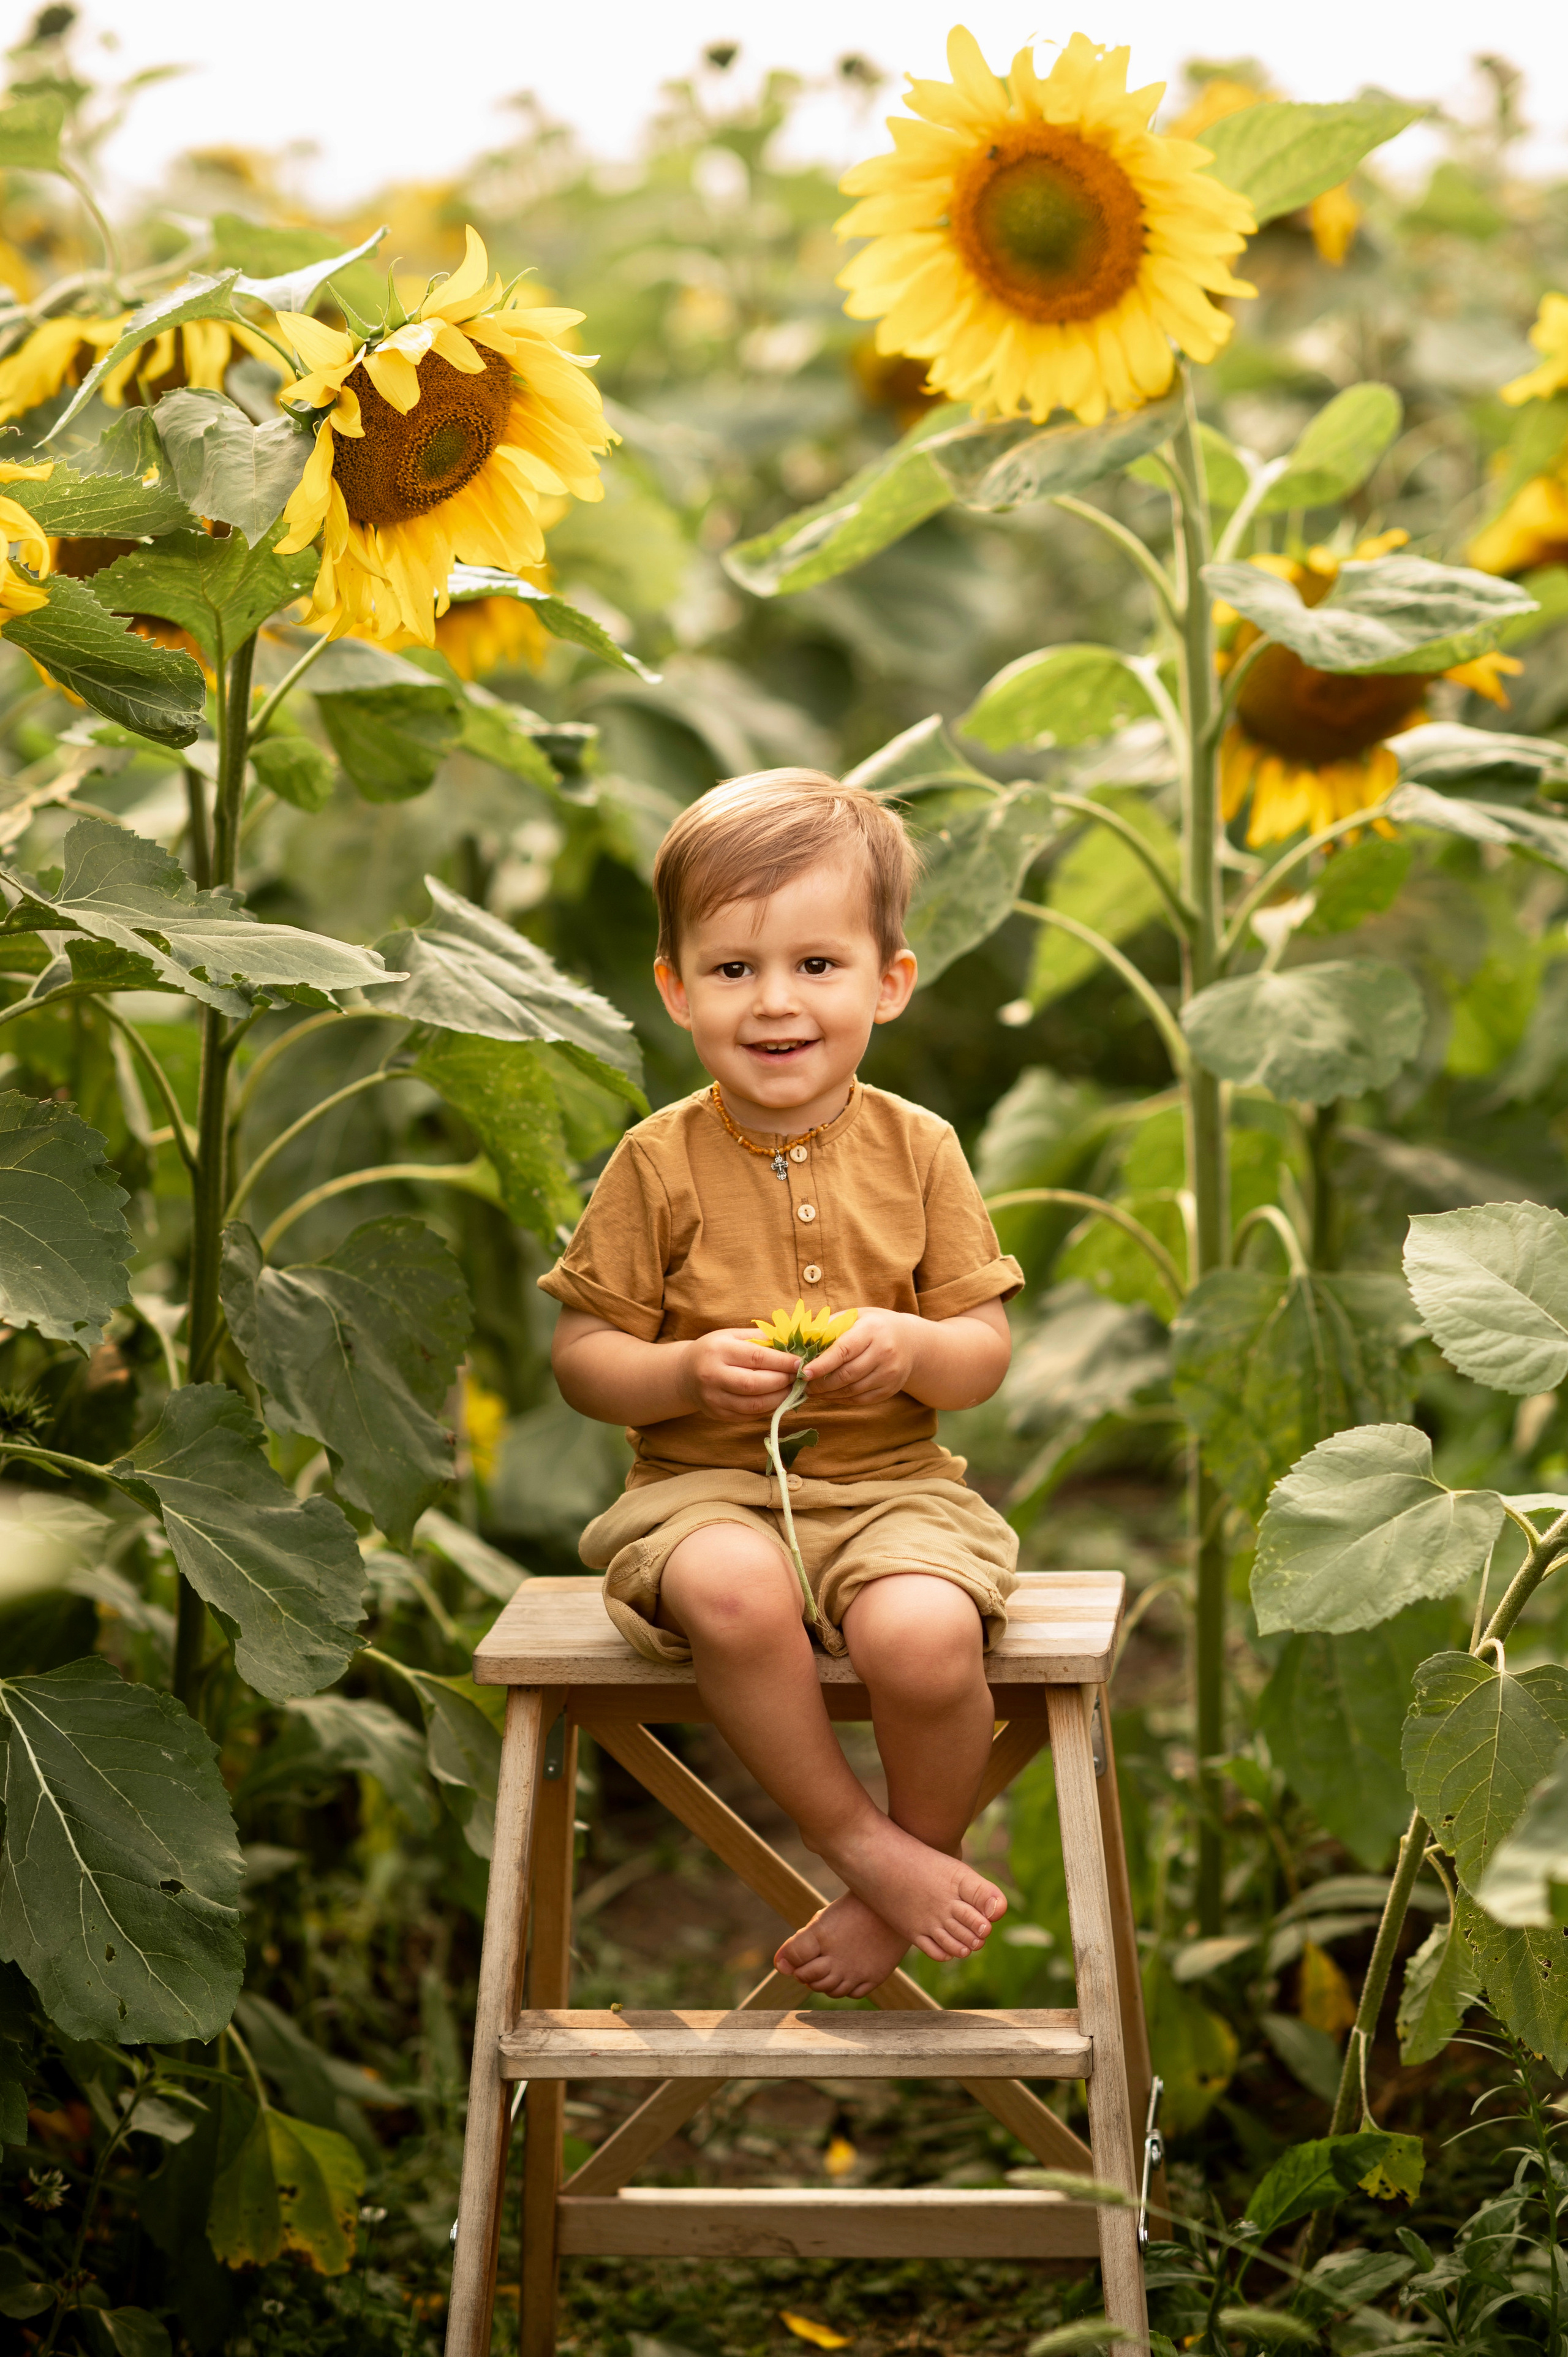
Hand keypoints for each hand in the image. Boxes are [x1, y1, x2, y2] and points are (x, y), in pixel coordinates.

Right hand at [680, 1328, 800, 1421]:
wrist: (685, 1373)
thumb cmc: (715, 1350)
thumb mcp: (732, 1335)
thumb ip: (760, 1338)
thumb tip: (792, 1343)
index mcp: (718, 1350)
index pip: (756, 1358)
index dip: (782, 1362)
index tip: (800, 1363)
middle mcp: (712, 1375)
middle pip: (754, 1384)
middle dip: (782, 1382)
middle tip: (798, 1378)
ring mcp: (713, 1398)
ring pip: (753, 1404)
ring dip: (778, 1399)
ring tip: (791, 1390)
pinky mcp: (717, 1414)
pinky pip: (748, 1416)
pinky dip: (767, 1409)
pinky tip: (777, 1400)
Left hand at [803, 1307, 919, 1404]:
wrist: (911, 1341)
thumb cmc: (874, 1326)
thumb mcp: (855, 1316)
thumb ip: (830, 1326)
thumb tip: (801, 1340)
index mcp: (872, 1330)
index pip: (844, 1351)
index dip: (822, 1364)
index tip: (803, 1372)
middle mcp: (884, 1352)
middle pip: (847, 1374)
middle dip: (820, 1383)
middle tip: (802, 1384)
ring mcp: (890, 1373)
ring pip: (852, 1390)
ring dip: (828, 1394)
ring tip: (811, 1391)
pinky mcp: (890, 1389)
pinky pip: (861, 1399)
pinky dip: (841, 1399)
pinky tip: (829, 1395)